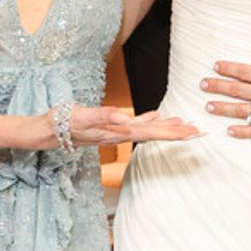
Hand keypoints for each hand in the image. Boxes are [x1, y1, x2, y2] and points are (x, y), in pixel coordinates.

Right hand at [71, 104, 200, 145]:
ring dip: (168, 128)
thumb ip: (102, 116)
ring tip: (186, 124)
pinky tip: (159, 117)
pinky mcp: (112, 126)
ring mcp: (118, 131)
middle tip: (200, 131)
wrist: (50, 131)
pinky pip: (137, 124)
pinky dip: (150, 121)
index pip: (153, 133)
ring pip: (149, 130)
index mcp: (119, 131)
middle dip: (178, 133)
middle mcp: (121, 133)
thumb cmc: (64, 124)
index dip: (173, 132)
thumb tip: (123, 116)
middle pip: (156, 134)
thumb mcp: (82, 118)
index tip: (192, 132)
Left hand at [200, 41, 250, 138]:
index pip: (245, 72)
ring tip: (209, 106)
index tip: (215, 66)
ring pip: (243, 110)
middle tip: (203, 84)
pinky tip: (230, 131)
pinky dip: (243, 131)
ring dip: (224, 108)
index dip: (229, 68)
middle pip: (239, 90)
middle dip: (219, 86)